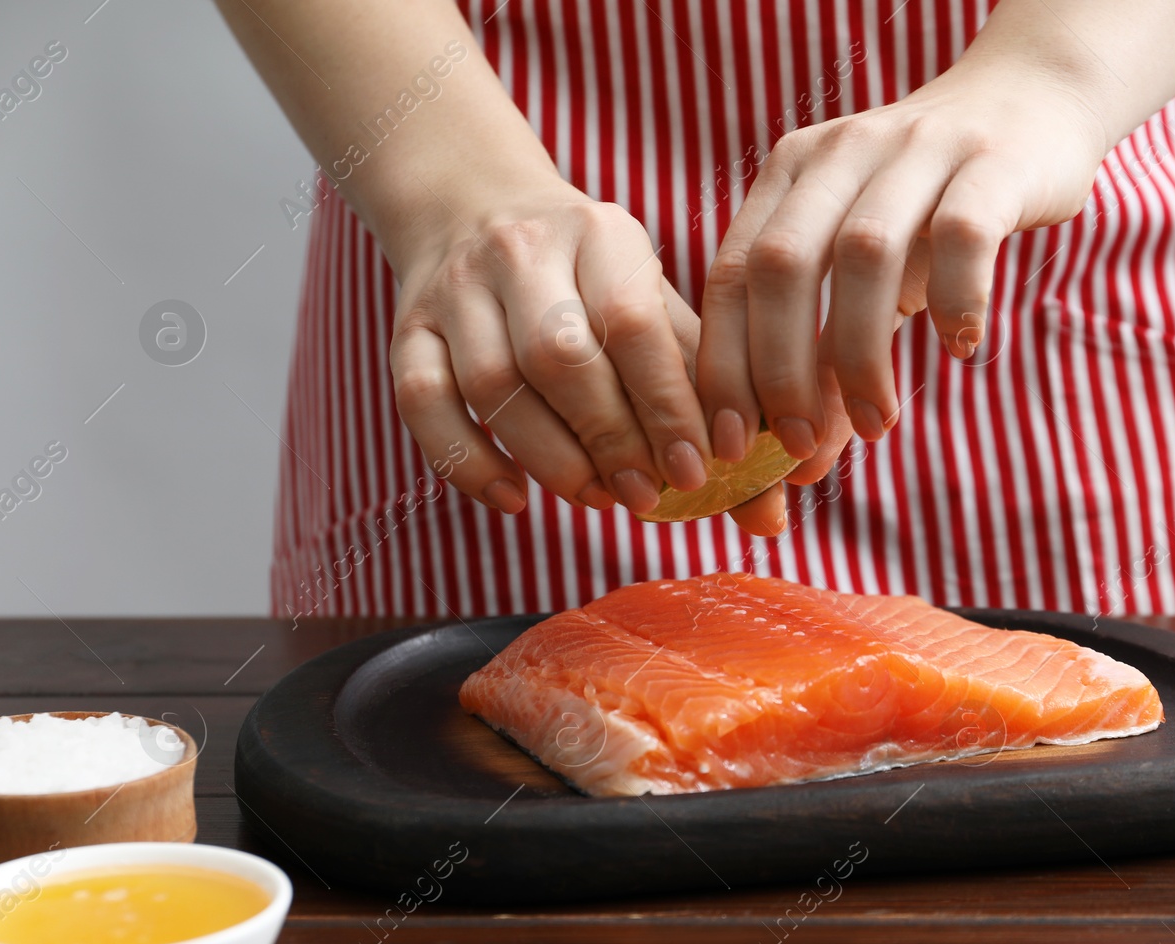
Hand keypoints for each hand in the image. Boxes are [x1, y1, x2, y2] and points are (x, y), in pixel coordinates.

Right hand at [386, 181, 711, 516]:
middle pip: (559, 357)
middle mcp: (521, 251)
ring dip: (549, 457)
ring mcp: (455, 288)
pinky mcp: (407, 326)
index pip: (633, 323)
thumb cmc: (591, 279)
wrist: (476, 205)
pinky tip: (513, 498)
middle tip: (644, 495)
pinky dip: (466, 460)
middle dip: (609, 439)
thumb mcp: (654, 300)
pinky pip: (421, 401)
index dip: (666, 406)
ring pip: (491, 384)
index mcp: (601, 234)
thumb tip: (766, 507)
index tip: (694, 470)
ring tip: (595, 497)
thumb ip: (707, 390)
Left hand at [697, 54, 1106, 501]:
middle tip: (797, 448)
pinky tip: (960, 348)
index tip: (731, 444)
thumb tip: (800, 467)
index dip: (723, 365)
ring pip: (865, 254)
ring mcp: (918, 149)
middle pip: (782, 264)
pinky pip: (963, 237)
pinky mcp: (992, 162)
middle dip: (779, 370)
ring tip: (877, 423)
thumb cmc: (930, 211)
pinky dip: (956, 302)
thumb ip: (828, 357)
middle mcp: (842, 153)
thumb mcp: (866, 275)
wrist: (1031, 102)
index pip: (731, 273)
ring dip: (860, 355)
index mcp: (790, 174)